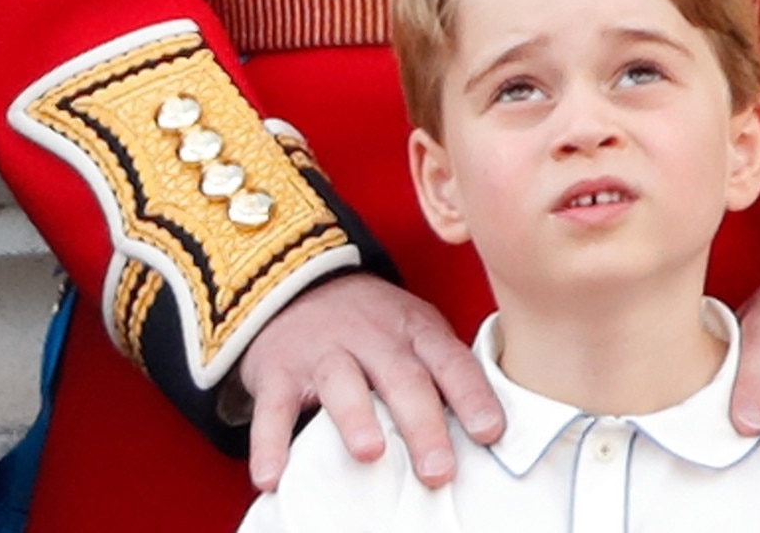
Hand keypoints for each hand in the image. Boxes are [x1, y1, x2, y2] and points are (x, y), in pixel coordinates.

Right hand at [238, 273, 503, 490]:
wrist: (297, 282)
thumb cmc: (373, 325)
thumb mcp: (415, 331)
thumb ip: (443, 371)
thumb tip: (488, 433)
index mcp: (415, 330)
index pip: (449, 362)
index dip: (472, 395)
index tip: (489, 433)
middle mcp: (373, 337)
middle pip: (402, 378)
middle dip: (422, 424)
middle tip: (438, 469)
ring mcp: (324, 352)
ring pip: (342, 383)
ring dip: (356, 418)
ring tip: (370, 454)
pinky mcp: (278, 372)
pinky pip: (273, 409)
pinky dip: (269, 443)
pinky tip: (272, 477)